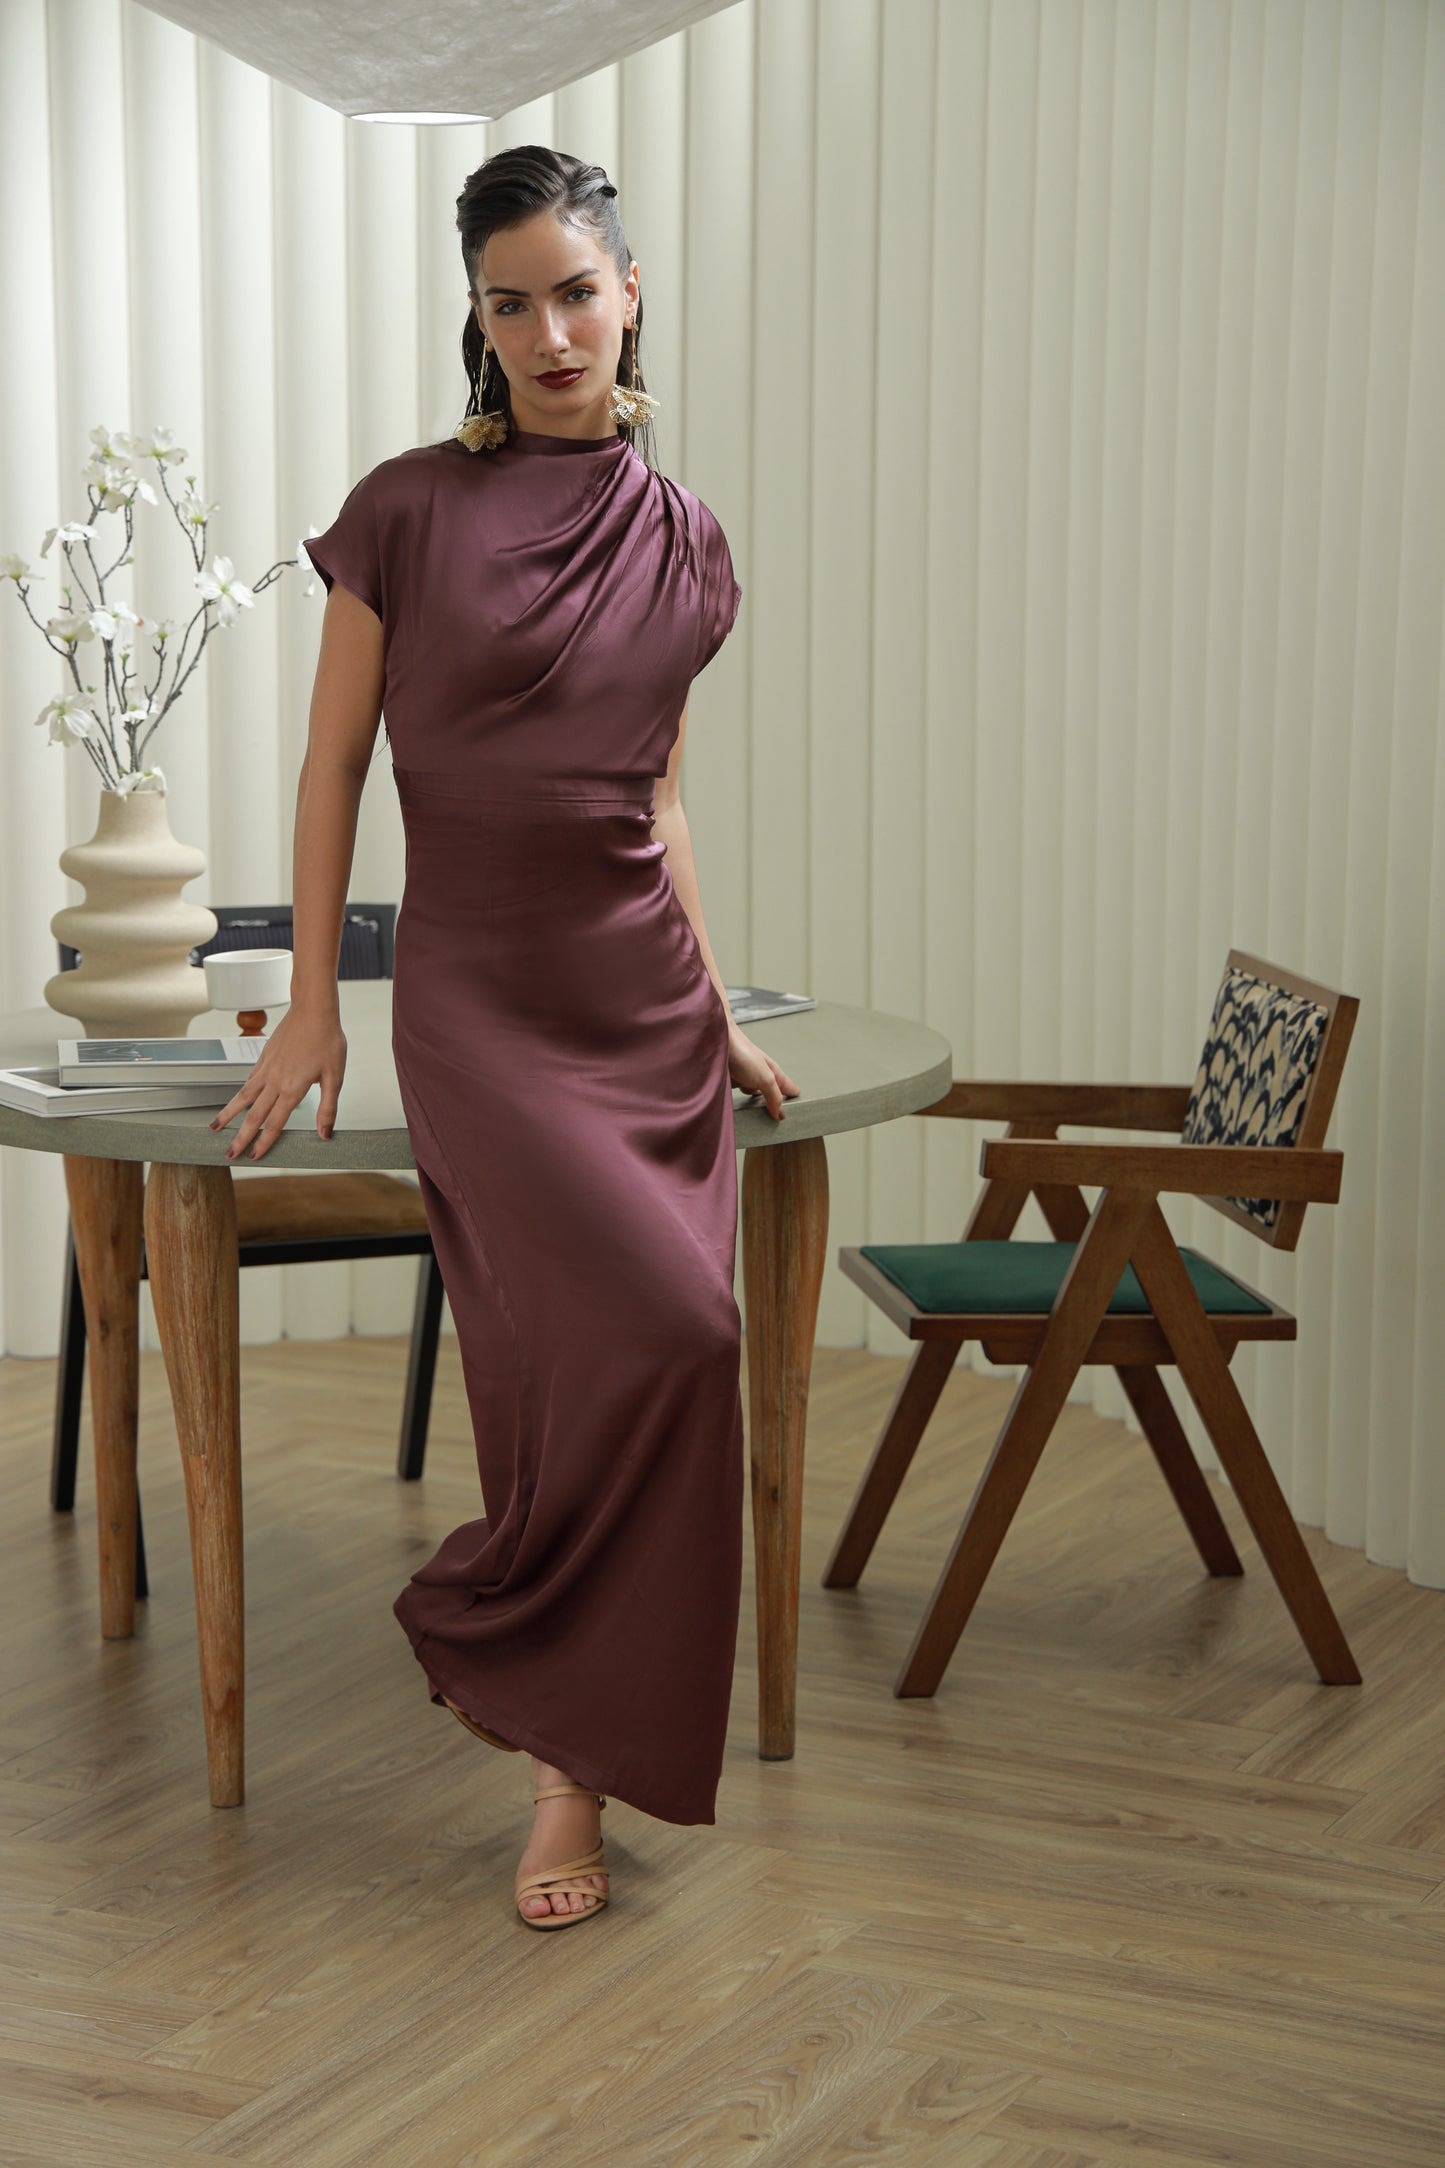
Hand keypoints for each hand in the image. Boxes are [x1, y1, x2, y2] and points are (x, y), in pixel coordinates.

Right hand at [208, 1002, 346, 1160]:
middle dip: (240, 1137)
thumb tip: (325, 1133)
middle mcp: (275, 1081)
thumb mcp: (335, 1076)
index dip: (264, 1143)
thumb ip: (328, 1107)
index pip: (275, 1123)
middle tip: (229, 1154)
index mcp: (292, 1089)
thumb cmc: (327, 1040)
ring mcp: (266, 1068)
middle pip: (254, 1115)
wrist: (312, 1010)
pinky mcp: (264, 1057)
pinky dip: (241, 1093)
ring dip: (228, 1115)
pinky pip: (249, 1080)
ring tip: (214, 1128)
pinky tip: (237, 1100)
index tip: (254, 1157)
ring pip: (243, 1097)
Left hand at [727, 1027, 800, 1121]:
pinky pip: (740, 1096)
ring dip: (756, 1105)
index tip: (795, 1113)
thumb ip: (774, 1096)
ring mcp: (746, 1079)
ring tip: (758, 1117)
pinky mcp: (732, 1082)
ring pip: (756, 1097)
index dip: (793, 1100)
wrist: (716, 1044)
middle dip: (774, 1107)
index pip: (789, 1088)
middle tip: (776, 1121)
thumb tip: (780, 1113)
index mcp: (773, 1073)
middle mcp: (761, 1076)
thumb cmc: (742, 1052)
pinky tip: (740, 1107)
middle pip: (772, 1095)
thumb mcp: (765, 1078)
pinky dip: (741, 1102)